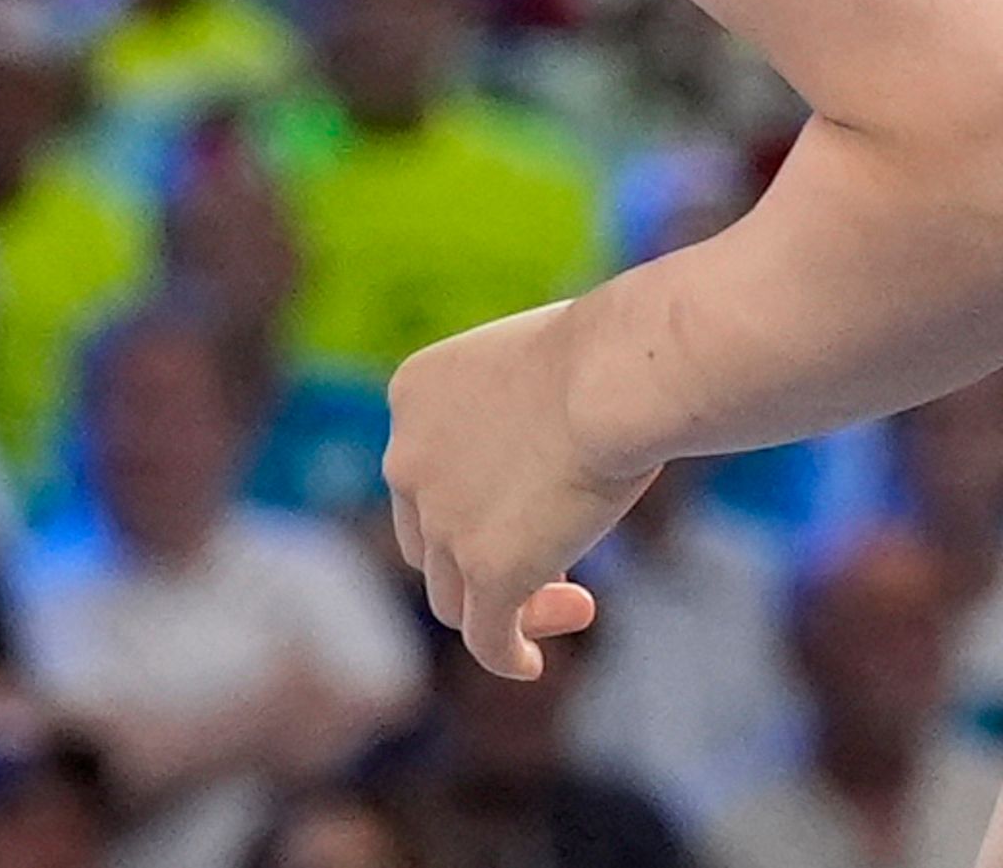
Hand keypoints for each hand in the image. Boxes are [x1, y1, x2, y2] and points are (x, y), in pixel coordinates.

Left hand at [385, 300, 648, 677]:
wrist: (614, 374)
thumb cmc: (607, 355)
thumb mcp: (541, 368)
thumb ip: (526, 413)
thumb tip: (554, 451)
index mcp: (412, 396)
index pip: (425, 469)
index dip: (473, 501)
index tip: (538, 505)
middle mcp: (406, 458)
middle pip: (427, 539)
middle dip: (481, 558)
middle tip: (557, 564)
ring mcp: (442, 519)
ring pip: (452, 595)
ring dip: (506, 606)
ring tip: (574, 603)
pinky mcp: (487, 569)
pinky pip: (485, 637)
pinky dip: (505, 654)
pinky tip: (530, 664)